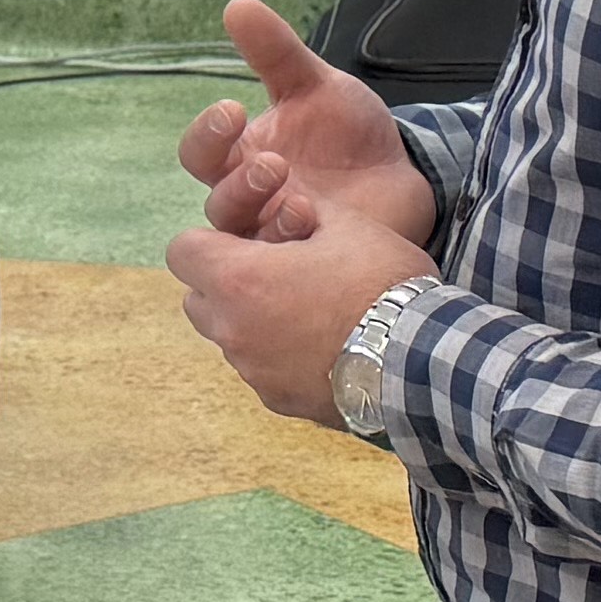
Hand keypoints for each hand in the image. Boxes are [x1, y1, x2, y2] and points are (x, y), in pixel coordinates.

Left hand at [166, 206, 432, 428]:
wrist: (419, 359)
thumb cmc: (381, 283)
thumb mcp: (345, 225)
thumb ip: (301, 208)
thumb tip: (287, 200)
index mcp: (237, 280)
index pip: (181, 252)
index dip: (208, 241)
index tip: (244, 240)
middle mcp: (232, 330)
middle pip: (197, 299)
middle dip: (224, 283)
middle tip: (274, 272)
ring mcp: (252, 371)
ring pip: (229, 337)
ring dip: (250, 320)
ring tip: (304, 310)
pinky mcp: (277, 400)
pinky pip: (260, 369)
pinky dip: (277, 356)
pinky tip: (321, 346)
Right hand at [174, 0, 438, 252]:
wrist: (405, 175)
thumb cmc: (350, 133)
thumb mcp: (317, 85)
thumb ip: (277, 52)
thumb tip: (237, 6)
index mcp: (241, 157)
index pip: (200, 152)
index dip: (207, 133)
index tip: (232, 110)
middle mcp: (249, 202)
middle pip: (216, 205)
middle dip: (239, 185)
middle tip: (274, 163)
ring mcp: (276, 238)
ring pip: (244, 244)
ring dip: (266, 221)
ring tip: (302, 202)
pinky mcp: (307, 268)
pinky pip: (284, 272)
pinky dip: (297, 250)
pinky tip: (321, 229)